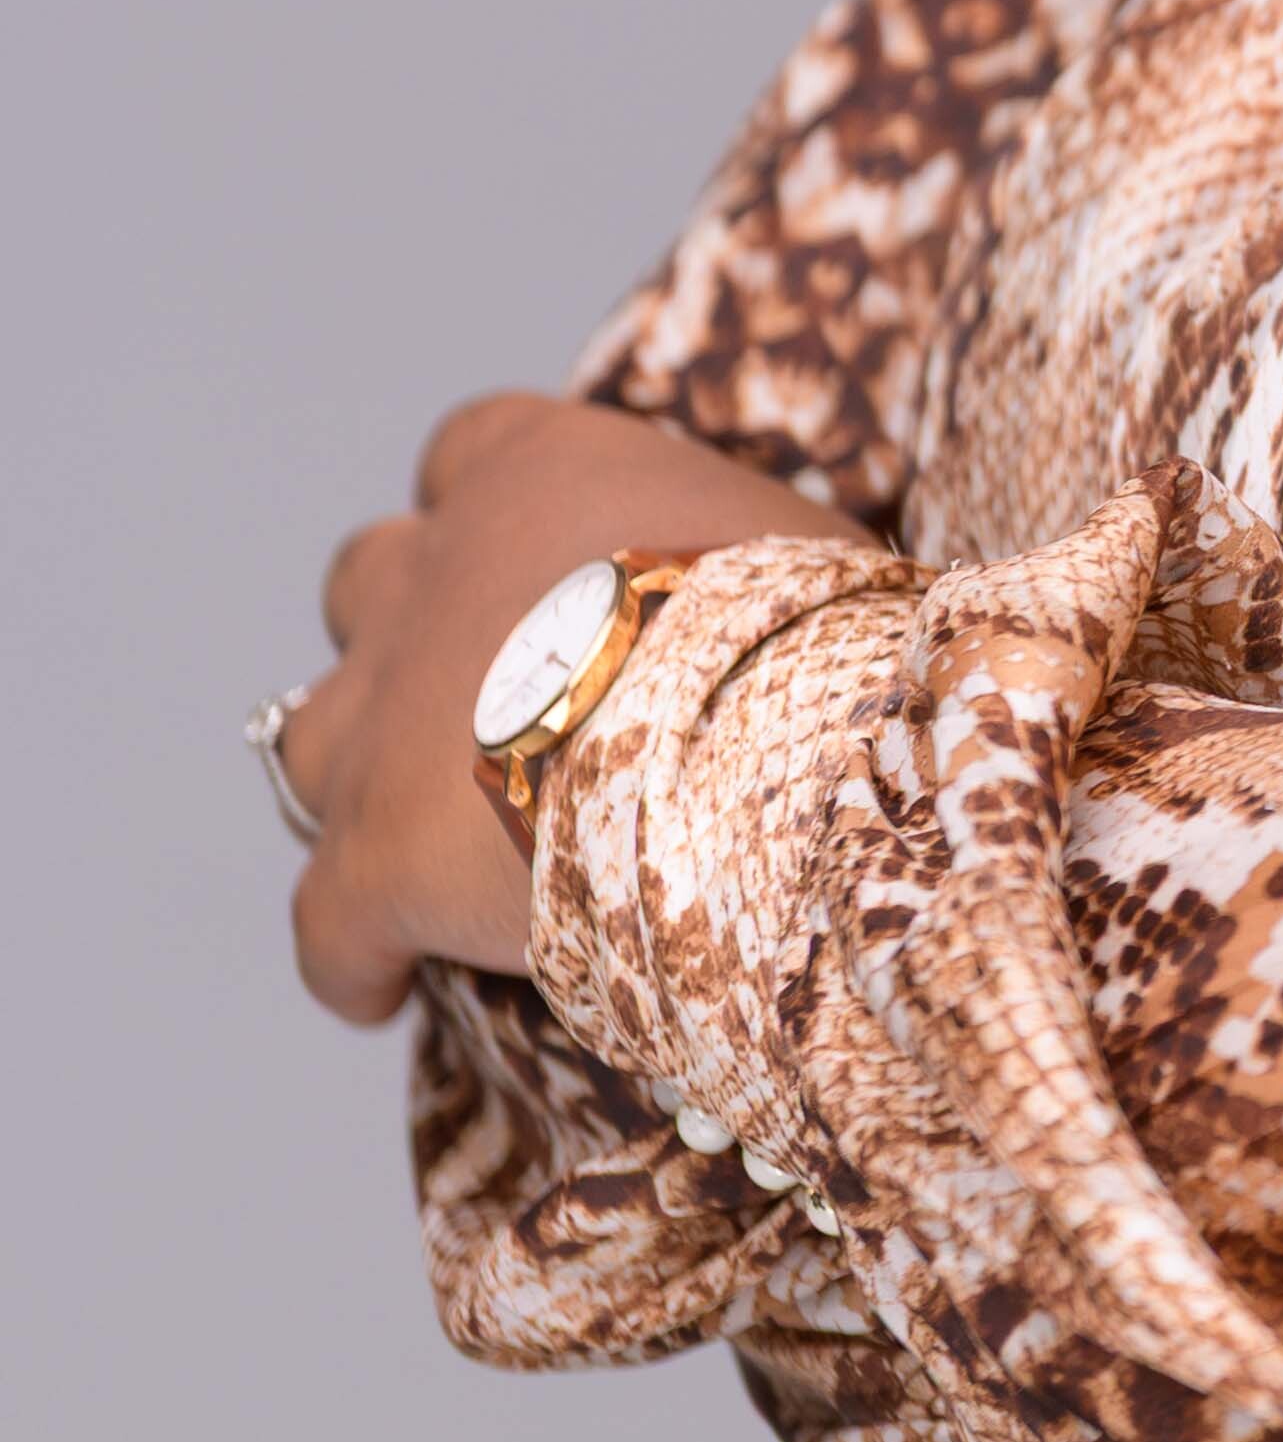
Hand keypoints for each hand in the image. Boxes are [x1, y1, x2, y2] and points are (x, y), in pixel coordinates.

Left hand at [279, 391, 858, 1027]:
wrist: (755, 749)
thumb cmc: (809, 635)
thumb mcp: (800, 557)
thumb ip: (742, 567)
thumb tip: (785, 614)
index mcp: (546, 473)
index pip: (475, 450)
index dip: (493, 514)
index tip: (534, 570)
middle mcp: (439, 572)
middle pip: (370, 580)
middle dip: (409, 637)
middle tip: (485, 706)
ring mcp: (384, 715)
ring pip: (313, 733)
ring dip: (357, 780)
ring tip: (418, 843)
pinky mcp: (371, 856)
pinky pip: (325, 920)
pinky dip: (351, 953)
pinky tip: (383, 990)